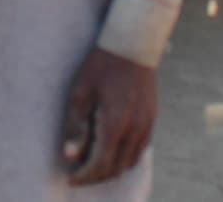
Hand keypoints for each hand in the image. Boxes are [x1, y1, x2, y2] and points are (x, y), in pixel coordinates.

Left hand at [60, 47, 156, 186]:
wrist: (133, 45)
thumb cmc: (101, 66)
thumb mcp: (81, 93)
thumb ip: (77, 126)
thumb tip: (70, 156)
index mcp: (115, 125)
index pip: (100, 166)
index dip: (84, 176)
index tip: (70, 178)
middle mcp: (134, 130)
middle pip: (115, 169)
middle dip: (95, 177)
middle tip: (78, 173)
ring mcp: (146, 126)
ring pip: (129, 163)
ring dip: (111, 169)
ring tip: (92, 164)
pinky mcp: (152, 120)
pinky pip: (139, 151)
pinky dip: (124, 158)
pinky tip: (112, 151)